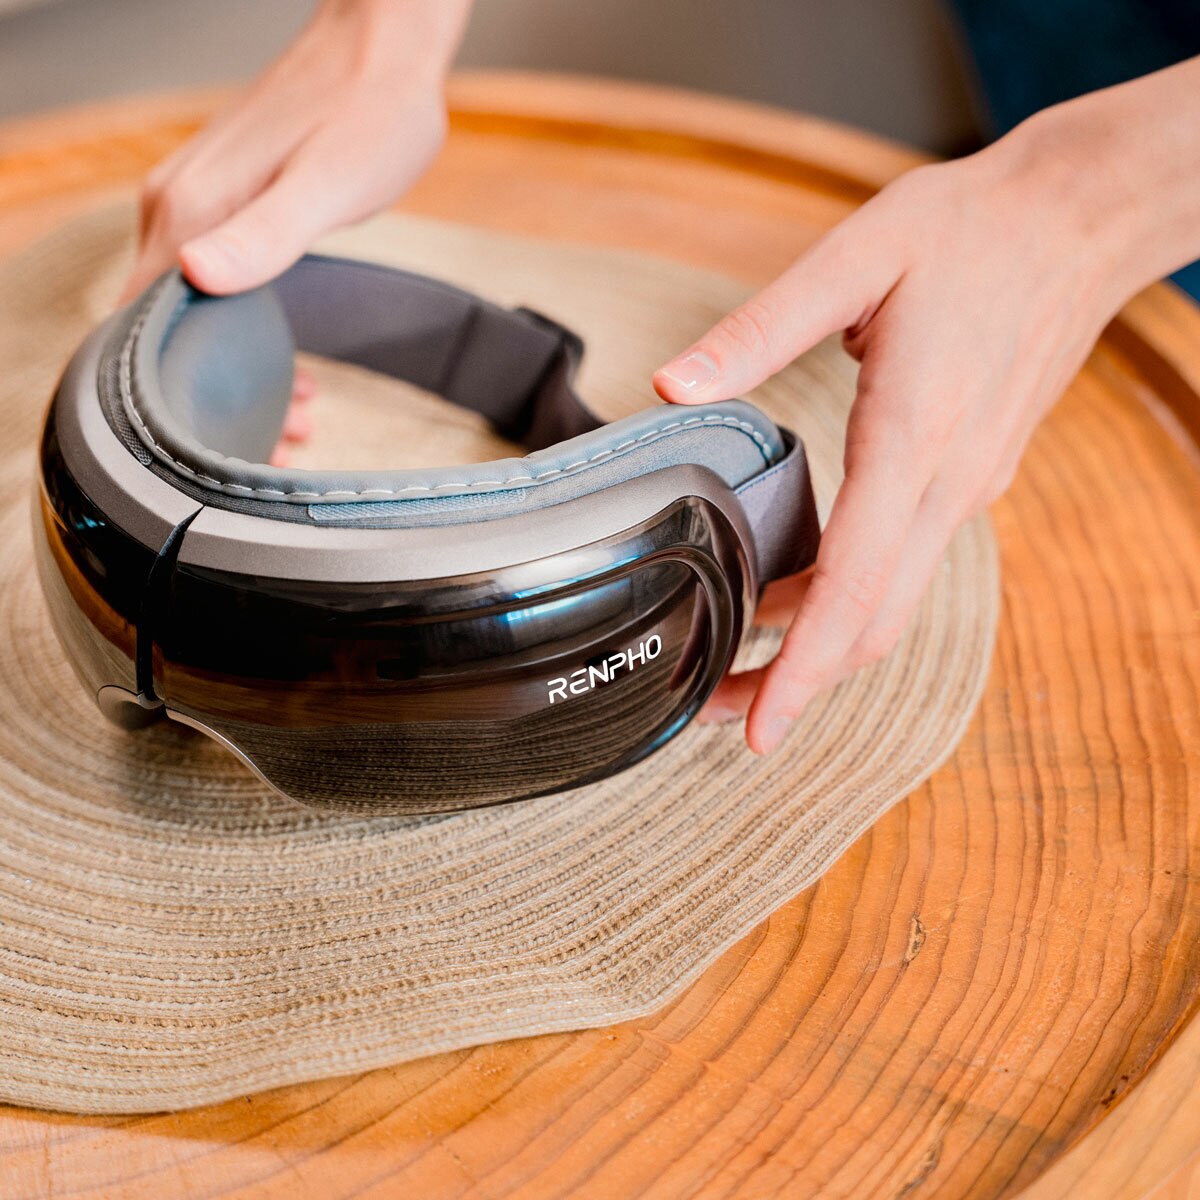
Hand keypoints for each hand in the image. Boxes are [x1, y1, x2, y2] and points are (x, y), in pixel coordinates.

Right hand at [120, 0, 469, 463]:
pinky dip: (244, 338)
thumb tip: (197, 274)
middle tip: (283, 436)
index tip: (237, 434)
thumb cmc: (367, 114)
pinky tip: (293, 363)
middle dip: (214, 398)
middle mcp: (176, 210)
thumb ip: (264, 235)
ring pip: (187, 315)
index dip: (181, 397)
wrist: (383, 53)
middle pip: (160, 331)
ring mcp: (196, 206)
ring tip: (301, 413)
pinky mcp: (223, 206)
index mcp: (188, 212)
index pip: (142, 328)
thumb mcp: (325, 186)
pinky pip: (211, 289)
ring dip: (235, 374)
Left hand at [653, 78, 1196, 754]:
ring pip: (891, 604)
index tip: (759, 730)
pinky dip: (850, 602)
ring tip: (745, 664)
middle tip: (719, 715)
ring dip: (822, 650)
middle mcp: (947, 484)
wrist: (1078, 221)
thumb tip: (673, 384)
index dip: (802, 669)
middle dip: (798, 683)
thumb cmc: (972, 232)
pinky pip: (904, 566)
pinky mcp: (967, 477)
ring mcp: (965, 488)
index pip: (854, 586)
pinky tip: (798, 595)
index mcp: (913, 437)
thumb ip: (759, 328)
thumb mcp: (854, 258)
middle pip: (871, 623)